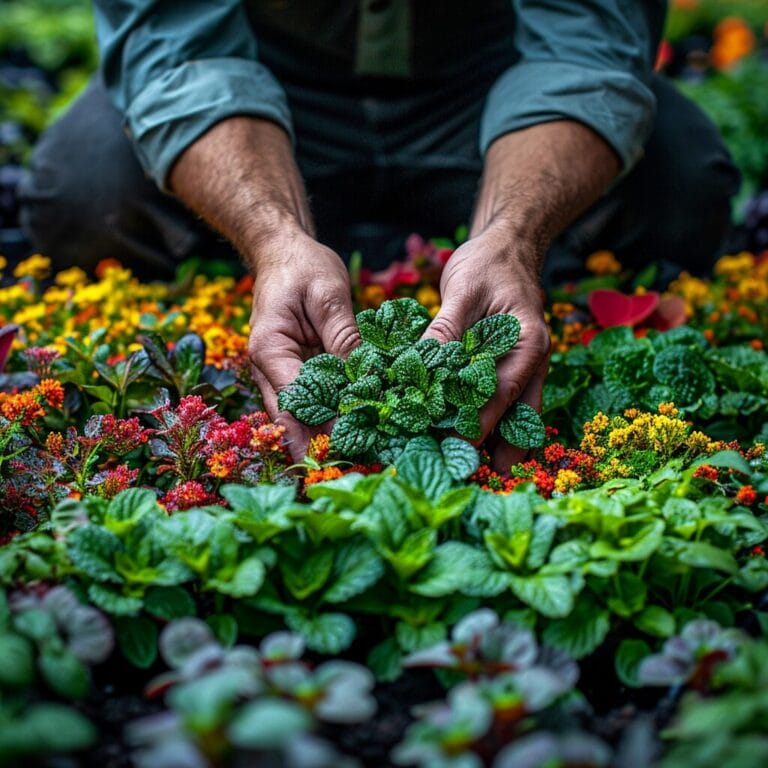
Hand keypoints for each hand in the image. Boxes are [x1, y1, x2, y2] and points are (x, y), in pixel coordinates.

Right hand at [248, 230, 359, 457]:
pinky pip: (314, 397)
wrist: (284, 252)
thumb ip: (344, 336)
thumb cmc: (302, 267)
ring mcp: (281, 372)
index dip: (319, 426)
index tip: (345, 448)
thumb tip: (365, 376)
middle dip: (319, 444)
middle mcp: (269, 368)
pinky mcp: (297, 369)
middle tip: (352, 467)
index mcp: (269, 350)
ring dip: (326, 433)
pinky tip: (358, 428)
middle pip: (292, 417)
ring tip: (359, 456)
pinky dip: (333, 413)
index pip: (294, 400)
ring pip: (301, 413)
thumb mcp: (328, 295)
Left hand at [422, 226, 550, 469]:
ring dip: (497, 441)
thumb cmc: (488, 265)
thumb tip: (422, 364)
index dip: (479, 423)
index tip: (456, 447)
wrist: (508, 247)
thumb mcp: (465, 291)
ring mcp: (523, 366)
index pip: (500, 392)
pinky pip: (503, 401)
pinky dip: (490, 421)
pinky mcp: (508, 366)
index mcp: (527, 343)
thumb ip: (447, 328)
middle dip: (497, 446)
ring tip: (477, 472)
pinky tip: (475, 442)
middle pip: (516, 413)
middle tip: (472, 476)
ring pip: (514, 413)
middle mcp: (531, 361)